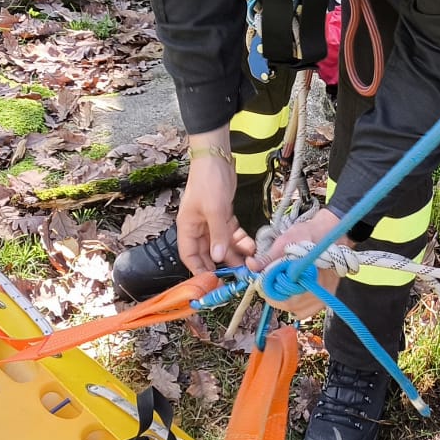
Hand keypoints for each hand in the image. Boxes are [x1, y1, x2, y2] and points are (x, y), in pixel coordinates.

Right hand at [175, 145, 254, 274]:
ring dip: (235, 254)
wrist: (217, 157)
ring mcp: (212, 222)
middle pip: (208, 254)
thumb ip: (217, 233)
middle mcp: (198, 228)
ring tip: (249, 263)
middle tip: (237, 277)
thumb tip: (218, 256)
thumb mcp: (214, 208)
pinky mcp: (224, 216)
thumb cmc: (209, 180)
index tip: (213, 283)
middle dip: (222, 266)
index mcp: (188, 228)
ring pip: (223, 245)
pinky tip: (251, 246)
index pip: (190, 257)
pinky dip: (241, 241)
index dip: (199, 271)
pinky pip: (232, 234)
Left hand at [248, 205, 345, 319]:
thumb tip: (250, 265)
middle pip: (287, 304)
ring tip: (285, 282)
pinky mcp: (325, 300)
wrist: (331, 234)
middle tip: (275, 278)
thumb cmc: (308, 235)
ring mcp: (324, 297)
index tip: (266, 276)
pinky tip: (294, 291)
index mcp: (309, 274)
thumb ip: (268, 257)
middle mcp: (320, 290)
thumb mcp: (286, 241)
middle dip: (275, 293)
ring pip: (295, 310)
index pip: (282, 294)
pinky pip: (304, 311)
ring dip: (285, 299)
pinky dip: (295, 304)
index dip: (269, 287)